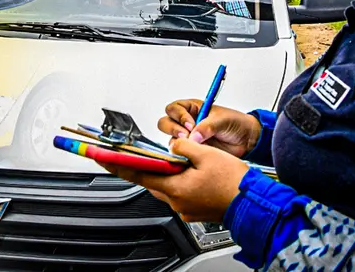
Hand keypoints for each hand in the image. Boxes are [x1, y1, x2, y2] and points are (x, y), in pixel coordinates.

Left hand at [99, 137, 248, 221]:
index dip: (117, 165)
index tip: (101, 158)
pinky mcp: (194, 211)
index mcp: (174, 187)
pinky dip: (179, 182)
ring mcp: (185, 208)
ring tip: (175, 160)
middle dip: (146, 166)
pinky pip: (179, 193)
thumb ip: (183, 146)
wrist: (253, 204)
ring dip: (167, 174)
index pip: (137, 174)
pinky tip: (190, 173)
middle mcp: (176, 201)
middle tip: (137, 154)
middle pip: (152, 180)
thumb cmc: (234, 182)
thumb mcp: (207, 153)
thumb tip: (173, 144)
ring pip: (167, 186)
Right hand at [159, 99, 260, 157]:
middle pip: (166, 122)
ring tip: (191, 145)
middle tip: (185, 135)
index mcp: (193, 108)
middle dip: (173, 129)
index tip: (190, 125)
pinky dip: (181, 152)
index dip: (179, 116)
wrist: (247, 140)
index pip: (174, 109)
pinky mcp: (192, 150)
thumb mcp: (223, 120)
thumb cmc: (236, 124)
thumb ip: (207, 126)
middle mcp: (187, 122)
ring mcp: (188, 137)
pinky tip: (191, 154)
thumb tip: (193, 136)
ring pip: (170, 138)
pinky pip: (179, 151)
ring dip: (176, 141)